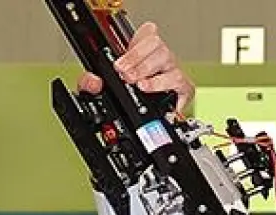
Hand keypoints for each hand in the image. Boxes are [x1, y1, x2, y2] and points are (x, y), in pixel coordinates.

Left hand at [76, 22, 194, 112]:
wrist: (153, 121)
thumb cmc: (131, 99)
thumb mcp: (106, 88)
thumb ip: (91, 84)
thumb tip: (92, 81)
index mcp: (142, 53)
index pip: (147, 32)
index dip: (137, 39)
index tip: (121, 57)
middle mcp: (160, 59)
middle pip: (155, 44)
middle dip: (136, 57)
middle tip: (125, 73)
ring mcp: (173, 72)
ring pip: (168, 60)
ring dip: (149, 70)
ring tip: (139, 84)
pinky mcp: (184, 89)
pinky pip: (181, 83)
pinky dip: (166, 87)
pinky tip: (155, 94)